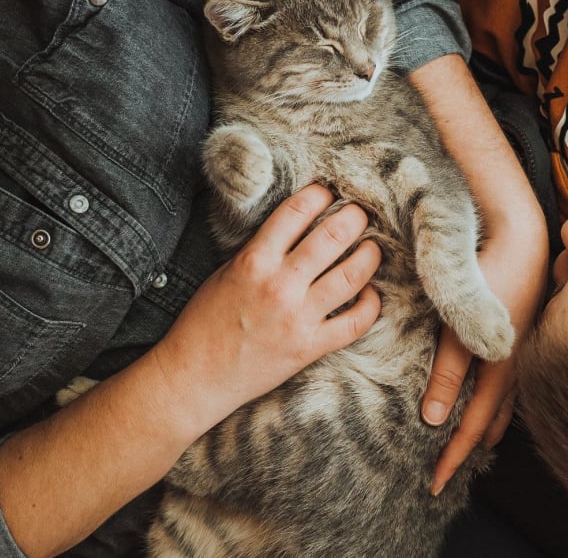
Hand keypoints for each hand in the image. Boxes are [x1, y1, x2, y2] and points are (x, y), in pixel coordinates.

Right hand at [154, 185, 381, 424]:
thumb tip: (299, 225)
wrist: (194, 377)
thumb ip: (262, 249)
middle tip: (361, 213)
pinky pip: (355, 322)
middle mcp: (280, 285)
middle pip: (333, 237)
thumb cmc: (205, 321)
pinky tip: (369, 293)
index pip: (296, 211)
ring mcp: (298, 317)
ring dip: (370, 256)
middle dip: (355, 218)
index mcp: (254, 260)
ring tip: (373, 247)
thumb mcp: (226, 271)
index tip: (330, 191)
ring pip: (352, 275)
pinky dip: (370, 304)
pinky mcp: (310, 347)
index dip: (320, 194)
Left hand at [422, 237, 546, 495]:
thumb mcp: (460, 324)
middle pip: (491, 420)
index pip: (471, 428)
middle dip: (471, 445)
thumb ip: (449, 371)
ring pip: (503, 402)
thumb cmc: (490, 275)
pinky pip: (509, 380)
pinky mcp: (521, 332)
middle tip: (449, 466)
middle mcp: (516, 367)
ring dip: (485, 423)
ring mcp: (522, 350)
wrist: (524, 236)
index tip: (433, 486)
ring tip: (472, 439)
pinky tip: (490, 391)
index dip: (452, 458)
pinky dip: (495, 399)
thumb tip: (434, 420)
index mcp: (500, 371)